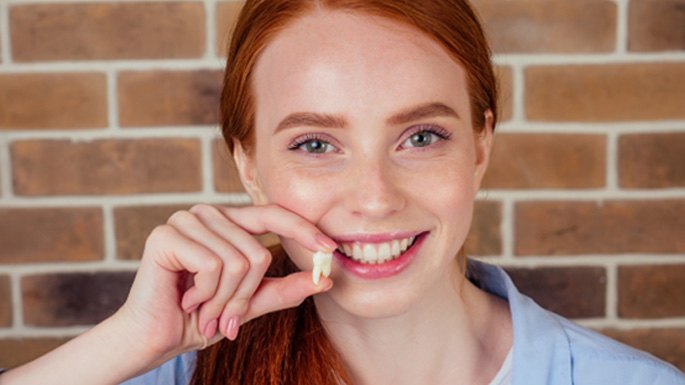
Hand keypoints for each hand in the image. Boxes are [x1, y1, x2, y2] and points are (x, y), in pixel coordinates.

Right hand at [116, 204, 335, 366]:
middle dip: (244, 296)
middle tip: (224, 318)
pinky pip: (213, 265)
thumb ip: (285, 289)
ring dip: (223, 300)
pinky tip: (187, 299)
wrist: (155, 338)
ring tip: (202, 310)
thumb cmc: (201, 318)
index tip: (331, 250)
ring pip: (237, 261)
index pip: (274, 214)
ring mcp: (186, 220)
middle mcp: (209, 214)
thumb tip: (325, 279)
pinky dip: (206, 294)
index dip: (304, 230)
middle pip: (257, 252)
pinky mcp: (167, 234)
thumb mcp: (250, 303)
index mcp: (229, 223)